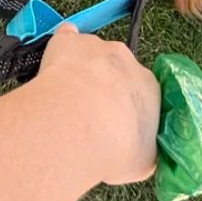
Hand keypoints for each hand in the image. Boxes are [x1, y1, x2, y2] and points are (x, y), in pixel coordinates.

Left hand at [35, 24, 158, 185]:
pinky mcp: (69, 41)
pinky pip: (66, 37)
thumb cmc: (113, 145)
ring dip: (81, 71)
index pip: (141, 92)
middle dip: (103, 87)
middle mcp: (127, 61)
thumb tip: (142, 156)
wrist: (80, 125)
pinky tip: (52, 63)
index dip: (125, 108)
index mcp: (149, 88)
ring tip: (65, 98)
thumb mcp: (142, 163)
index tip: (113, 122)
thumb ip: (144, 154)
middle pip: (116, 70)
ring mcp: (97, 47)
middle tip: (86, 112)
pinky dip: (61, 47)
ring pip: (90, 54)